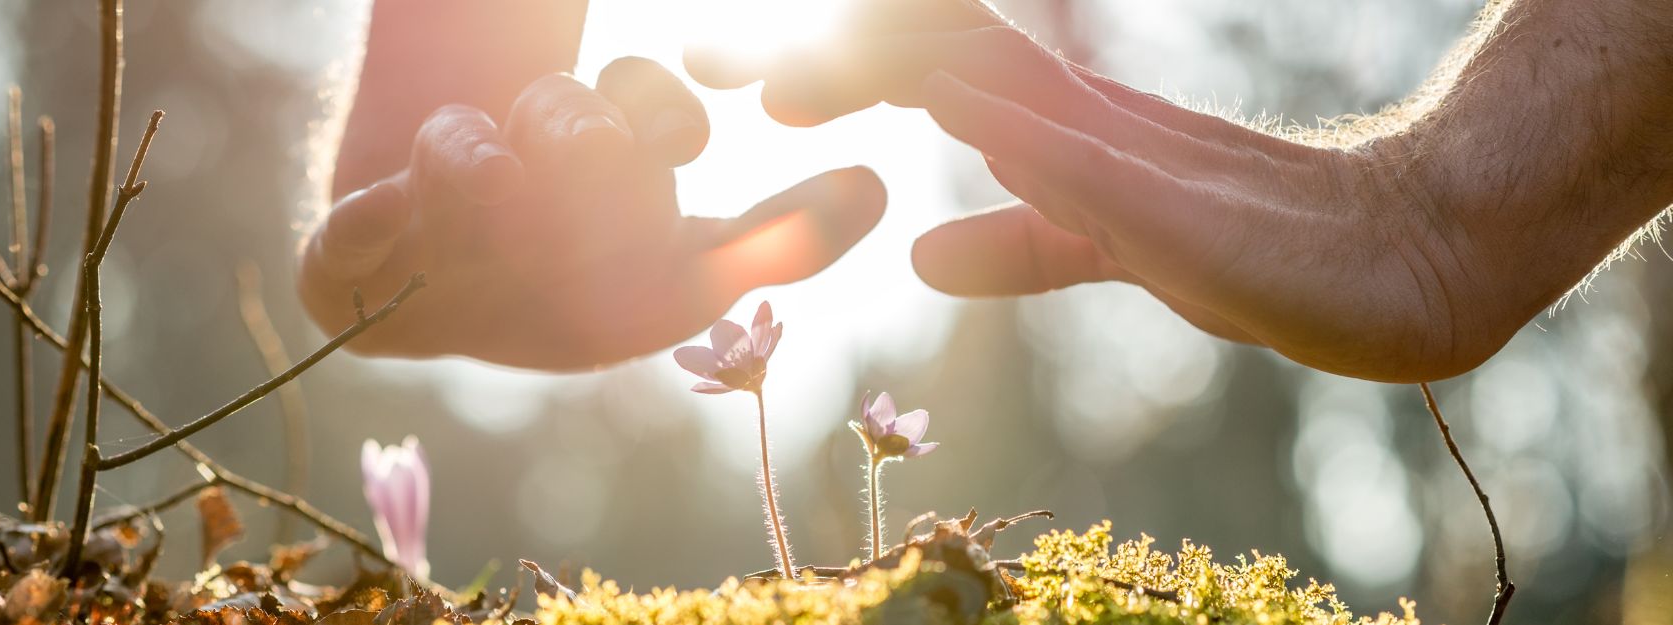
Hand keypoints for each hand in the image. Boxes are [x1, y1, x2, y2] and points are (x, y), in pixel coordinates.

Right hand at [300, 57, 885, 369]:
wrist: (448, 308)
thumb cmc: (584, 286)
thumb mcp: (687, 276)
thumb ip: (779, 239)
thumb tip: (881, 187)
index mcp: (603, 150)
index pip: (641, 98)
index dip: (663, 110)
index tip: (690, 143)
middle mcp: (520, 157)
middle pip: (558, 113)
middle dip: (579, 133)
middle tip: (599, 160)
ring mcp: (437, 197)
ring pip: (460, 147)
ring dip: (474, 158)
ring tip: (489, 183)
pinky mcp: (354, 255)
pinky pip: (345, 239)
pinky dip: (362, 232)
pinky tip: (383, 227)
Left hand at [688, 4, 1532, 381]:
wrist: (1392, 263)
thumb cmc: (1253, 255)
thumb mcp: (1106, 252)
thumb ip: (1022, 246)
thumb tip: (922, 252)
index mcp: (1052, 125)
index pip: (923, 66)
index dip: (829, 58)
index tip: (731, 72)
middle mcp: (1071, 115)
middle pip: (926, 54)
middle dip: (818, 55)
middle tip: (706, 64)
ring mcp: (1118, 149)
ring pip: (979, 81)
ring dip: (874, 75)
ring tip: (778, 80)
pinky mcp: (1165, 203)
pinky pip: (1066, 155)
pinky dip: (992, 130)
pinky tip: (932, 118)